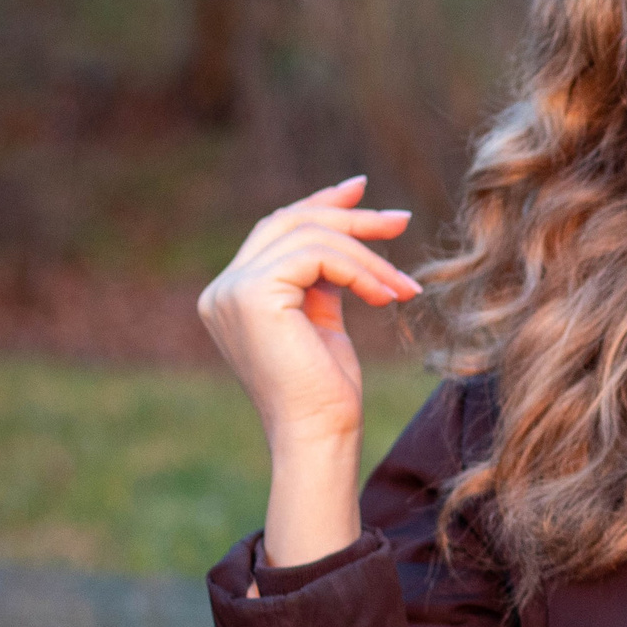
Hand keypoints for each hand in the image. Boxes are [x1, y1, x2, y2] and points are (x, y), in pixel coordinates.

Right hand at [197, 176, 419, 567]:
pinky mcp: (252, 295)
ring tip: (404, 287)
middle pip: (290, 223)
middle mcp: (222, 290)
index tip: (362, 190)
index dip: (319, 204)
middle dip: (349, 216)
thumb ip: (322, 277)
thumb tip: (348, 230)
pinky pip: (318, 256)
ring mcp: (231, 291)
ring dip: (368, 255)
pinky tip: (386, 296)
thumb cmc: (327, 393)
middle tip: (400, 220)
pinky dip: (360, 269)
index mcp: (232, 296)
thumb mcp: (324, 321)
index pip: (275, 231)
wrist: (318, 436)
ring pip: (311, 237)